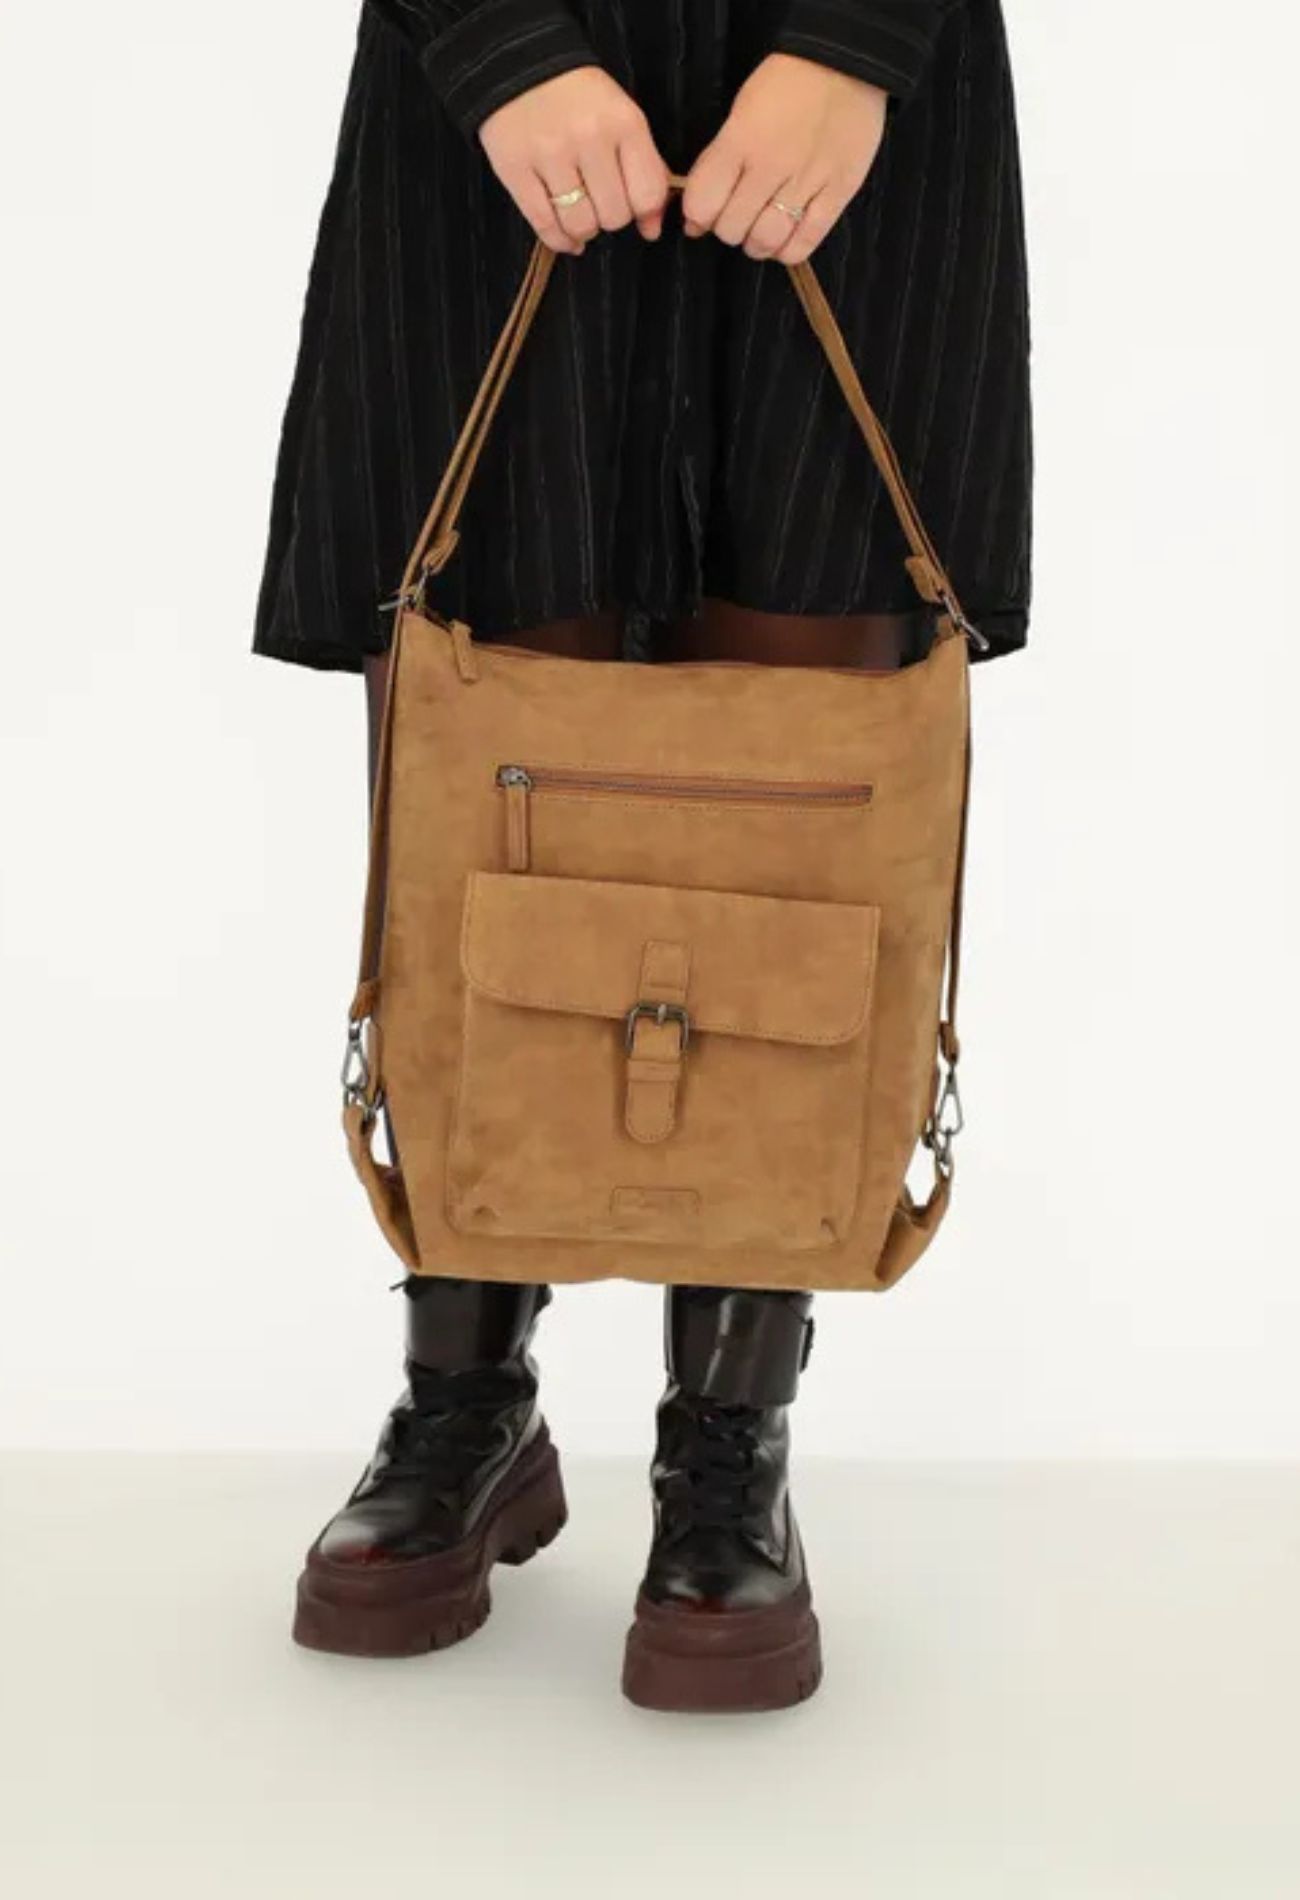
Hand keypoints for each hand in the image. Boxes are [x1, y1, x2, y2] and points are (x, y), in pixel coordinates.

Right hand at [479, 67, 670, 253]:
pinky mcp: (516, 169)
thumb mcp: (622, 119)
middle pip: (614, 215)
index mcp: (624, 123)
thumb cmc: (580, 99)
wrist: (521, 65)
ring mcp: (550, 154)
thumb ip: (645, 169)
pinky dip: (560, 239)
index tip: (634, 209)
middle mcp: (589, 138)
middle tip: (600, 202)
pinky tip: (566, 236)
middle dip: (611, 217)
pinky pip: (545, 224)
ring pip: (581, 224)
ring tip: (581, 214)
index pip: (647, 194)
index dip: (645, 213)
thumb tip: (651, 229)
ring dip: (585, 228)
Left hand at [682, 54, 888, 263]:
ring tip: (760, 230)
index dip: (698, 215)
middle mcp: (770, 166)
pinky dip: (788, 250)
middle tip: (738, 216)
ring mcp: (807, 182)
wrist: (844, 63)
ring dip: (756, 244)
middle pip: (732, 228)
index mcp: (740, 141)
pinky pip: (805, 242)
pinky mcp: (838, 193)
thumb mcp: (740, 112)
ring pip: (766, 240)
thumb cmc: (786, 84)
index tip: (705, 211)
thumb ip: (717, 162)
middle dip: (728, 228)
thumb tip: (696, 217)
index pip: (703, 203)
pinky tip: (785, 239)